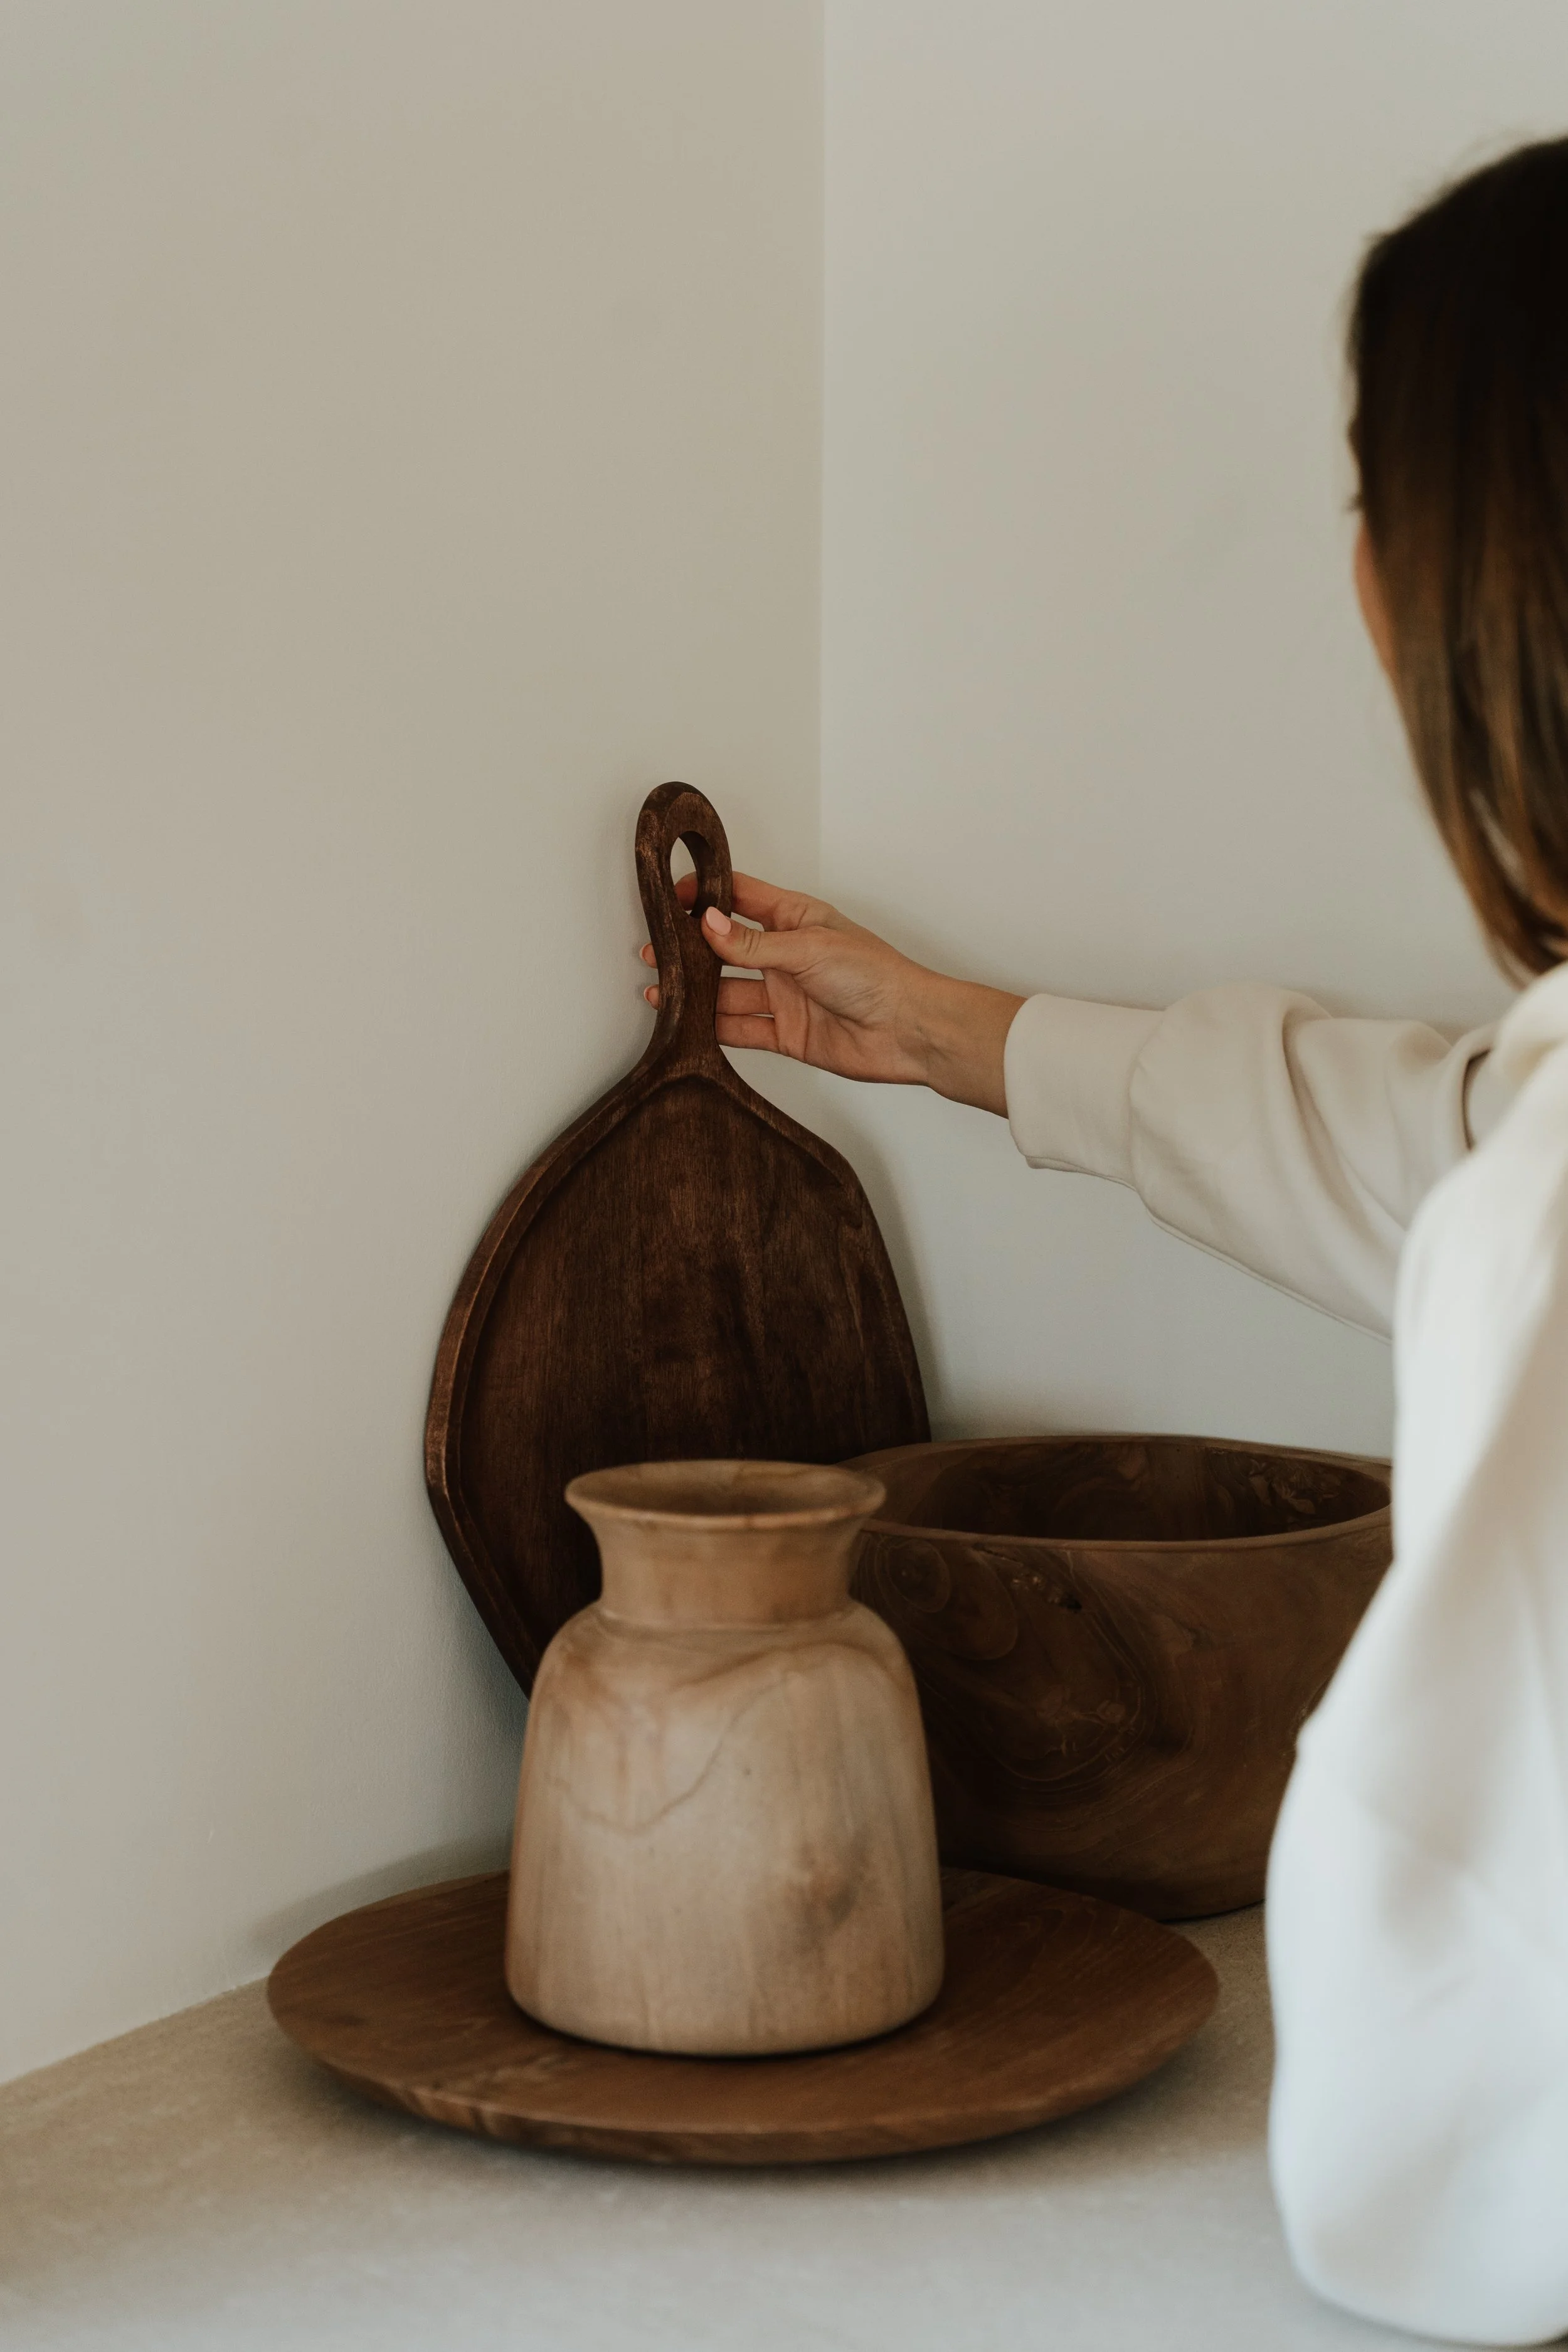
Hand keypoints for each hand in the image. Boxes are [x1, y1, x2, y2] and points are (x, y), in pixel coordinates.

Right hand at [641, 873, 1021, 1115]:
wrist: (908, 1030)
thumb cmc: (876, 976)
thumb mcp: (807, 948)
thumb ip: (752, 944)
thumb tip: (706, 923)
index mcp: (795, 920)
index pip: (741, 898)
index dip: (706, 895)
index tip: (671, 898)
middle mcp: (786, 956)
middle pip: (726, 948)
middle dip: (689, 949)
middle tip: (655, 950)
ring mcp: (784, 995)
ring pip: (727, 991)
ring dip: (695, 991)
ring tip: (659, 988)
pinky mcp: (786, 1033)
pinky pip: (740, 1029)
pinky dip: (712, 1027)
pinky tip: (685, 1023)